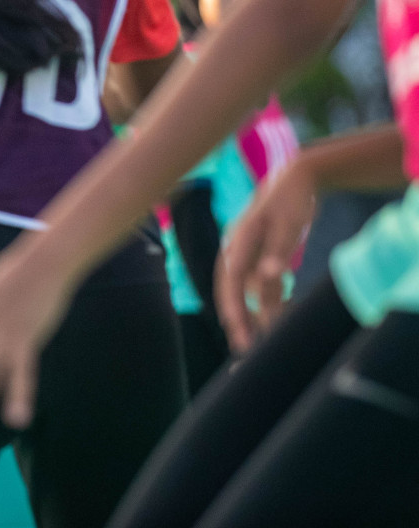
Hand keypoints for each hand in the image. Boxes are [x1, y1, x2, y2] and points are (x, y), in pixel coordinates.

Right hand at [216, 157, 316, 351]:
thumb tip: (268, 278)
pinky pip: (259, 284)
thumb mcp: (289, 224)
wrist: (296, 179)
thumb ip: (278, 251)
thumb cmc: (291, 200)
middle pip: (231, 290)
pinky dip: (265, 302)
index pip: (232, 282)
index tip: (241, 333)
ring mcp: (247, 253)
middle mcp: (237, 250)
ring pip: (246, 290)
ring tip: (258, 342)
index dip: (234, 309)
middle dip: (237, 319)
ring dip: (252, 314)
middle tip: (245, 348)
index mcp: (240, 241)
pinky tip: (273, 318)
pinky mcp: (259, 255)